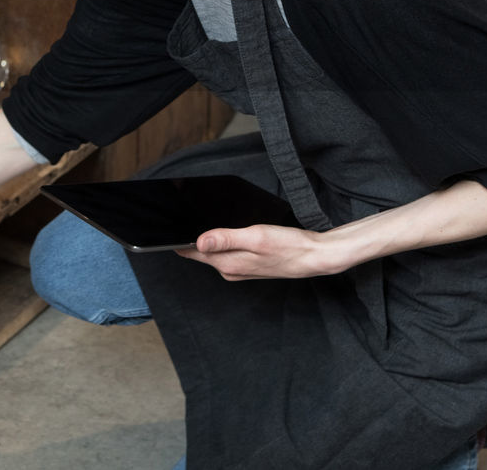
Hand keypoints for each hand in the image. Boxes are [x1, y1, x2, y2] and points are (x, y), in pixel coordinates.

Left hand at [176, 225, 343, 281]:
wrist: (314, 256)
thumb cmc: (289, 246)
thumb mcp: (256, 237)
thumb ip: (226, 238)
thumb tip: (199, 240)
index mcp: (228, 263)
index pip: (192, 252)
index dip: (180, 238)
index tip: (172, 224)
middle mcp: (230, 270)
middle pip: (200, 252)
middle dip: (192, 236)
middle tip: (186, 216)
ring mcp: (239, 269)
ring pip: (213, 252)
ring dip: (208, 239)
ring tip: (205, 221)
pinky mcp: (248, 266)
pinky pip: (226, 253)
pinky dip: (222, 242)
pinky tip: (228, 232)